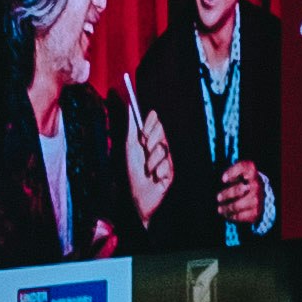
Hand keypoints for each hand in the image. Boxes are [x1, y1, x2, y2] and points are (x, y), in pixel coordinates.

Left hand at [123, 96, 175, 223]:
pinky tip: (155, 178)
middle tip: (145, 149)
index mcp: (150, 140)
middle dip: (151, 140)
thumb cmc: (132, 171)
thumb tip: (130, 106)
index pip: (156, 123)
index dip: (150, 123)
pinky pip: (166, 166)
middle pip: (162, 132)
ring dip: (151, 160)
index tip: (144, 129)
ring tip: (148, 170)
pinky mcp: (171, 172)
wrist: (137, 195)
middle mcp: (160, 148)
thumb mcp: (130, 147)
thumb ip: (132, 127)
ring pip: (163, 149)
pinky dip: (157, 172)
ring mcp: (167, 160)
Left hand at [222, 160, 271, 234]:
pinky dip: (232, 216)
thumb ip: (230, 173)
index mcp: (251, 170)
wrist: (258, 193)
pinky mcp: (255, 212)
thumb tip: (223, 180)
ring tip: (219, 209)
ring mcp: (257, 199)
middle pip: (240, 189)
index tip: (223, 179)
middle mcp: (257, 184)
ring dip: (227, 208)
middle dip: (227, 194)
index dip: (233, 173)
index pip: (243, 167)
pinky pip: (241, 216)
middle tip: (218, 198)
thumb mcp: (237, 171)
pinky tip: (226, 214)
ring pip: (239, 205)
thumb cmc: (242, 180)